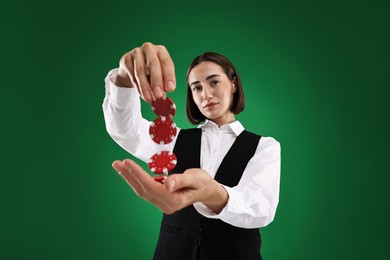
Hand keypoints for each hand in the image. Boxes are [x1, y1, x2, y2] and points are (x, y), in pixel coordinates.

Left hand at [112, 159, 227, 213]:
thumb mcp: (195, 178)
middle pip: (142, 190)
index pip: (151, 187)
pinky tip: (130, 172)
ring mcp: (163, 203)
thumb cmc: (203, 183)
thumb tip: (167, 183)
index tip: (127, 162)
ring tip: (119, 165)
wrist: (207, 190)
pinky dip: (136, 180)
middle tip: (117, 163)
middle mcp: (166, 205)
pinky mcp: (161, 199)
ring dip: (129, 177)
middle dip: (128, 175)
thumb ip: (181, 180)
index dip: (137, 174)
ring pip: (142, 190)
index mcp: (174, 201)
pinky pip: (146, 189)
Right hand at [115, 42, 175, 101]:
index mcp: (161, 51)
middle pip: (153, 63)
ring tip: (149, 98)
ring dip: (145, 86)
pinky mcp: (126, 59)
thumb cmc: (150, 71)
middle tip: (158, 94)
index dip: (169, 76)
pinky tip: (142, 94)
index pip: (167, 62)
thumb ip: (164, 81)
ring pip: (140, 70)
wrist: (133, 68)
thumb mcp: (160, 75)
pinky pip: (132, 74)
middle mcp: (149, 48)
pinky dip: (137, 86)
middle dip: (156, 81)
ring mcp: (136, 52)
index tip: (170, 89)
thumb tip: (166, 90)